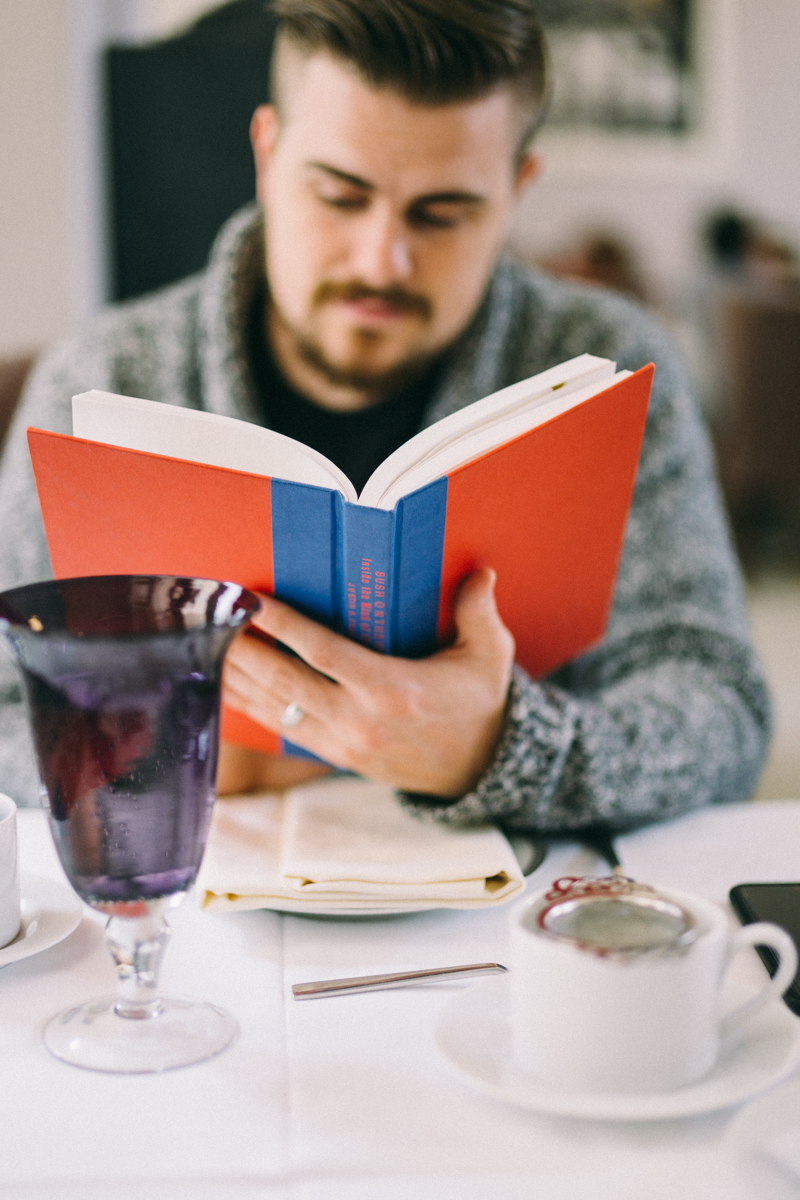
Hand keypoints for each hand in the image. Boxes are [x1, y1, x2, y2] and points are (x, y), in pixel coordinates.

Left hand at [221, 568, 514, 797]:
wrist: (481, 768)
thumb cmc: (480, 703)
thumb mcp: (490, 655)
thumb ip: (478, 612)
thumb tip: (481, 573)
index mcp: (393, 690)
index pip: (325, 653)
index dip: (285, 626)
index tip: (253, 601)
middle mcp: (361, 720)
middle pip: (286, 682)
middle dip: (244, 650)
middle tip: (213, 619)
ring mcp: (345, 743)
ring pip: (276, 709)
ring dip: (237, 678)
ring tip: (205, 646)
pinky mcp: (338, 756)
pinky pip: (283, 729)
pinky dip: (250, 708)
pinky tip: (226, 686)